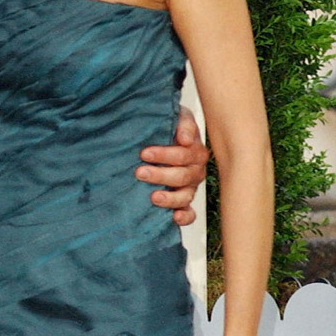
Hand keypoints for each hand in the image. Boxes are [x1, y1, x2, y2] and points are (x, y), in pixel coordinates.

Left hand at [136, 104, 210, 224]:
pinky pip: (190, 213)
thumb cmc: (168, 126)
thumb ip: (183, 124)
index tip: (144, 153)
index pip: (183, 154)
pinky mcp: (183, 202)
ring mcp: (189, 188)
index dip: (165, 155)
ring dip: (170, 198)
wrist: (161, 135)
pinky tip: (174, 218)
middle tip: (140, 172)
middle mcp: (195, 170)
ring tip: (153, 197)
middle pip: (183, 176)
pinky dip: (184, 217)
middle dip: (160, 175)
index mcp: (195, 150)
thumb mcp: (177, 117)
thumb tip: (185, 139)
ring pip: (185, 196)